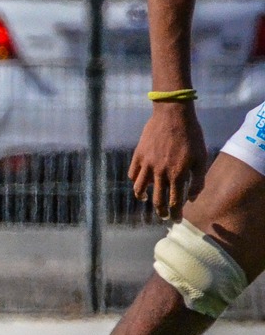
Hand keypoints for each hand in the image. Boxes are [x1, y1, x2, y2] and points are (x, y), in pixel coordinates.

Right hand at [130, 102, 208, 219]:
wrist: (173, 115)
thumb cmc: (191, 135)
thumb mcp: (201, 158)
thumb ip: (198, 180)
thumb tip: (192, 198)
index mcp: (178, 174)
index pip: (175, 201)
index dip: (176, 213)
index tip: (177, 219)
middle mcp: (161, 172)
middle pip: (158, 200)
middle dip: (161, 212)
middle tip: (164, 217)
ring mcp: (147, 164)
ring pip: (140, 189)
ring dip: (144, 199)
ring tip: (148, 201)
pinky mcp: (138, 155)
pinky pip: (133, 174)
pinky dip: (136, 182)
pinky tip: (142, 184)